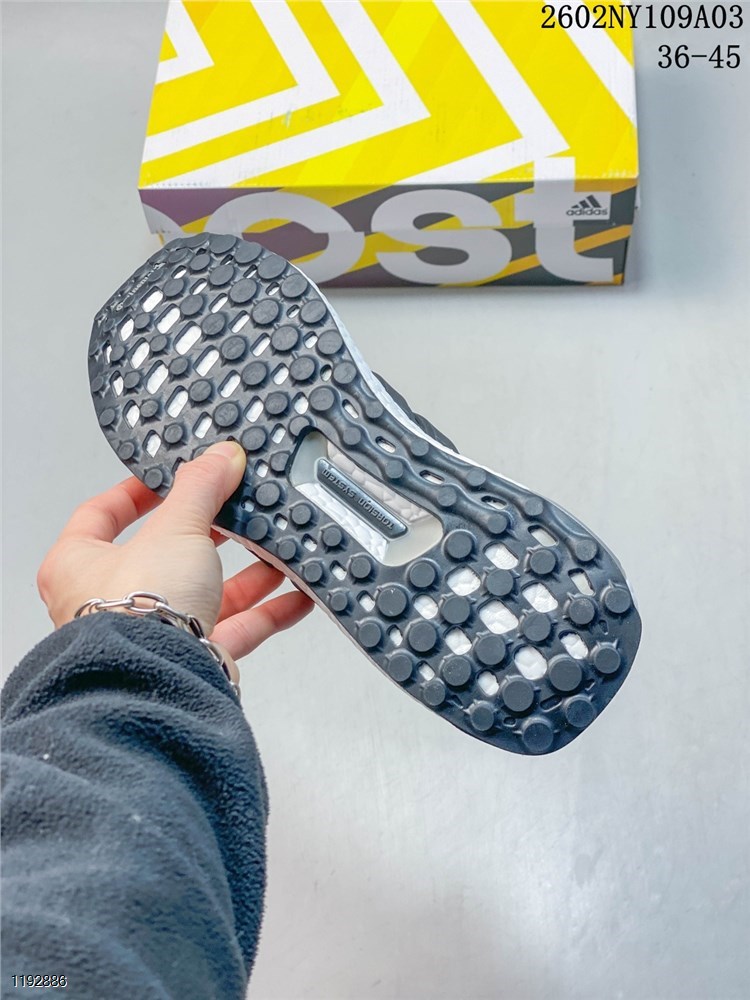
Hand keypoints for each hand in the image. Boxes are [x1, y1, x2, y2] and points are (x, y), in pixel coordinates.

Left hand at [37, 441, 313, 668]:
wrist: (157, 683)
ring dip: (247, 574)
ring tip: (277, 549)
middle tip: (235, 511)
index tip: (168, 480)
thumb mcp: (174, 529)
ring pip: (205, 593)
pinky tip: (295, 595)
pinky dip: (267, 612)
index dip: (136, 492)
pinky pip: (234, 630)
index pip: (101, 514)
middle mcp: (108, 602)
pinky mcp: (190, 659)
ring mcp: (152, 633)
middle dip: (210, 535)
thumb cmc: (133, 615)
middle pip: (166, 555)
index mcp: (79, 564)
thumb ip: (200, 489)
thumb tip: (218, 458)